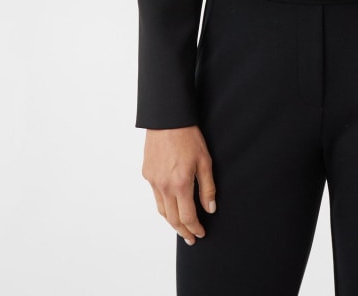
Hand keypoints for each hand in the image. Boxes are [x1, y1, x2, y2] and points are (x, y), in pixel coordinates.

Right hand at [142, 125, 216, 244]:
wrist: (167, 119)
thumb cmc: (188, 136)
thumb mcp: (205, 161)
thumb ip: (207, 187)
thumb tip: (210, 209)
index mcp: (180, 184)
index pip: (187, 217)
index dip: (195, 229)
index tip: (200, 233)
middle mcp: (164, 186)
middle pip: (172, 219)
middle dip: (183, 231)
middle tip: (190, 238)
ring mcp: (153, 181)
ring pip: (161, 210)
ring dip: (171, 221)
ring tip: (181, 226)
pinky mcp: (147, 174)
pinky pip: (155, 195)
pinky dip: (163, 205)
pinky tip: (170, 204)